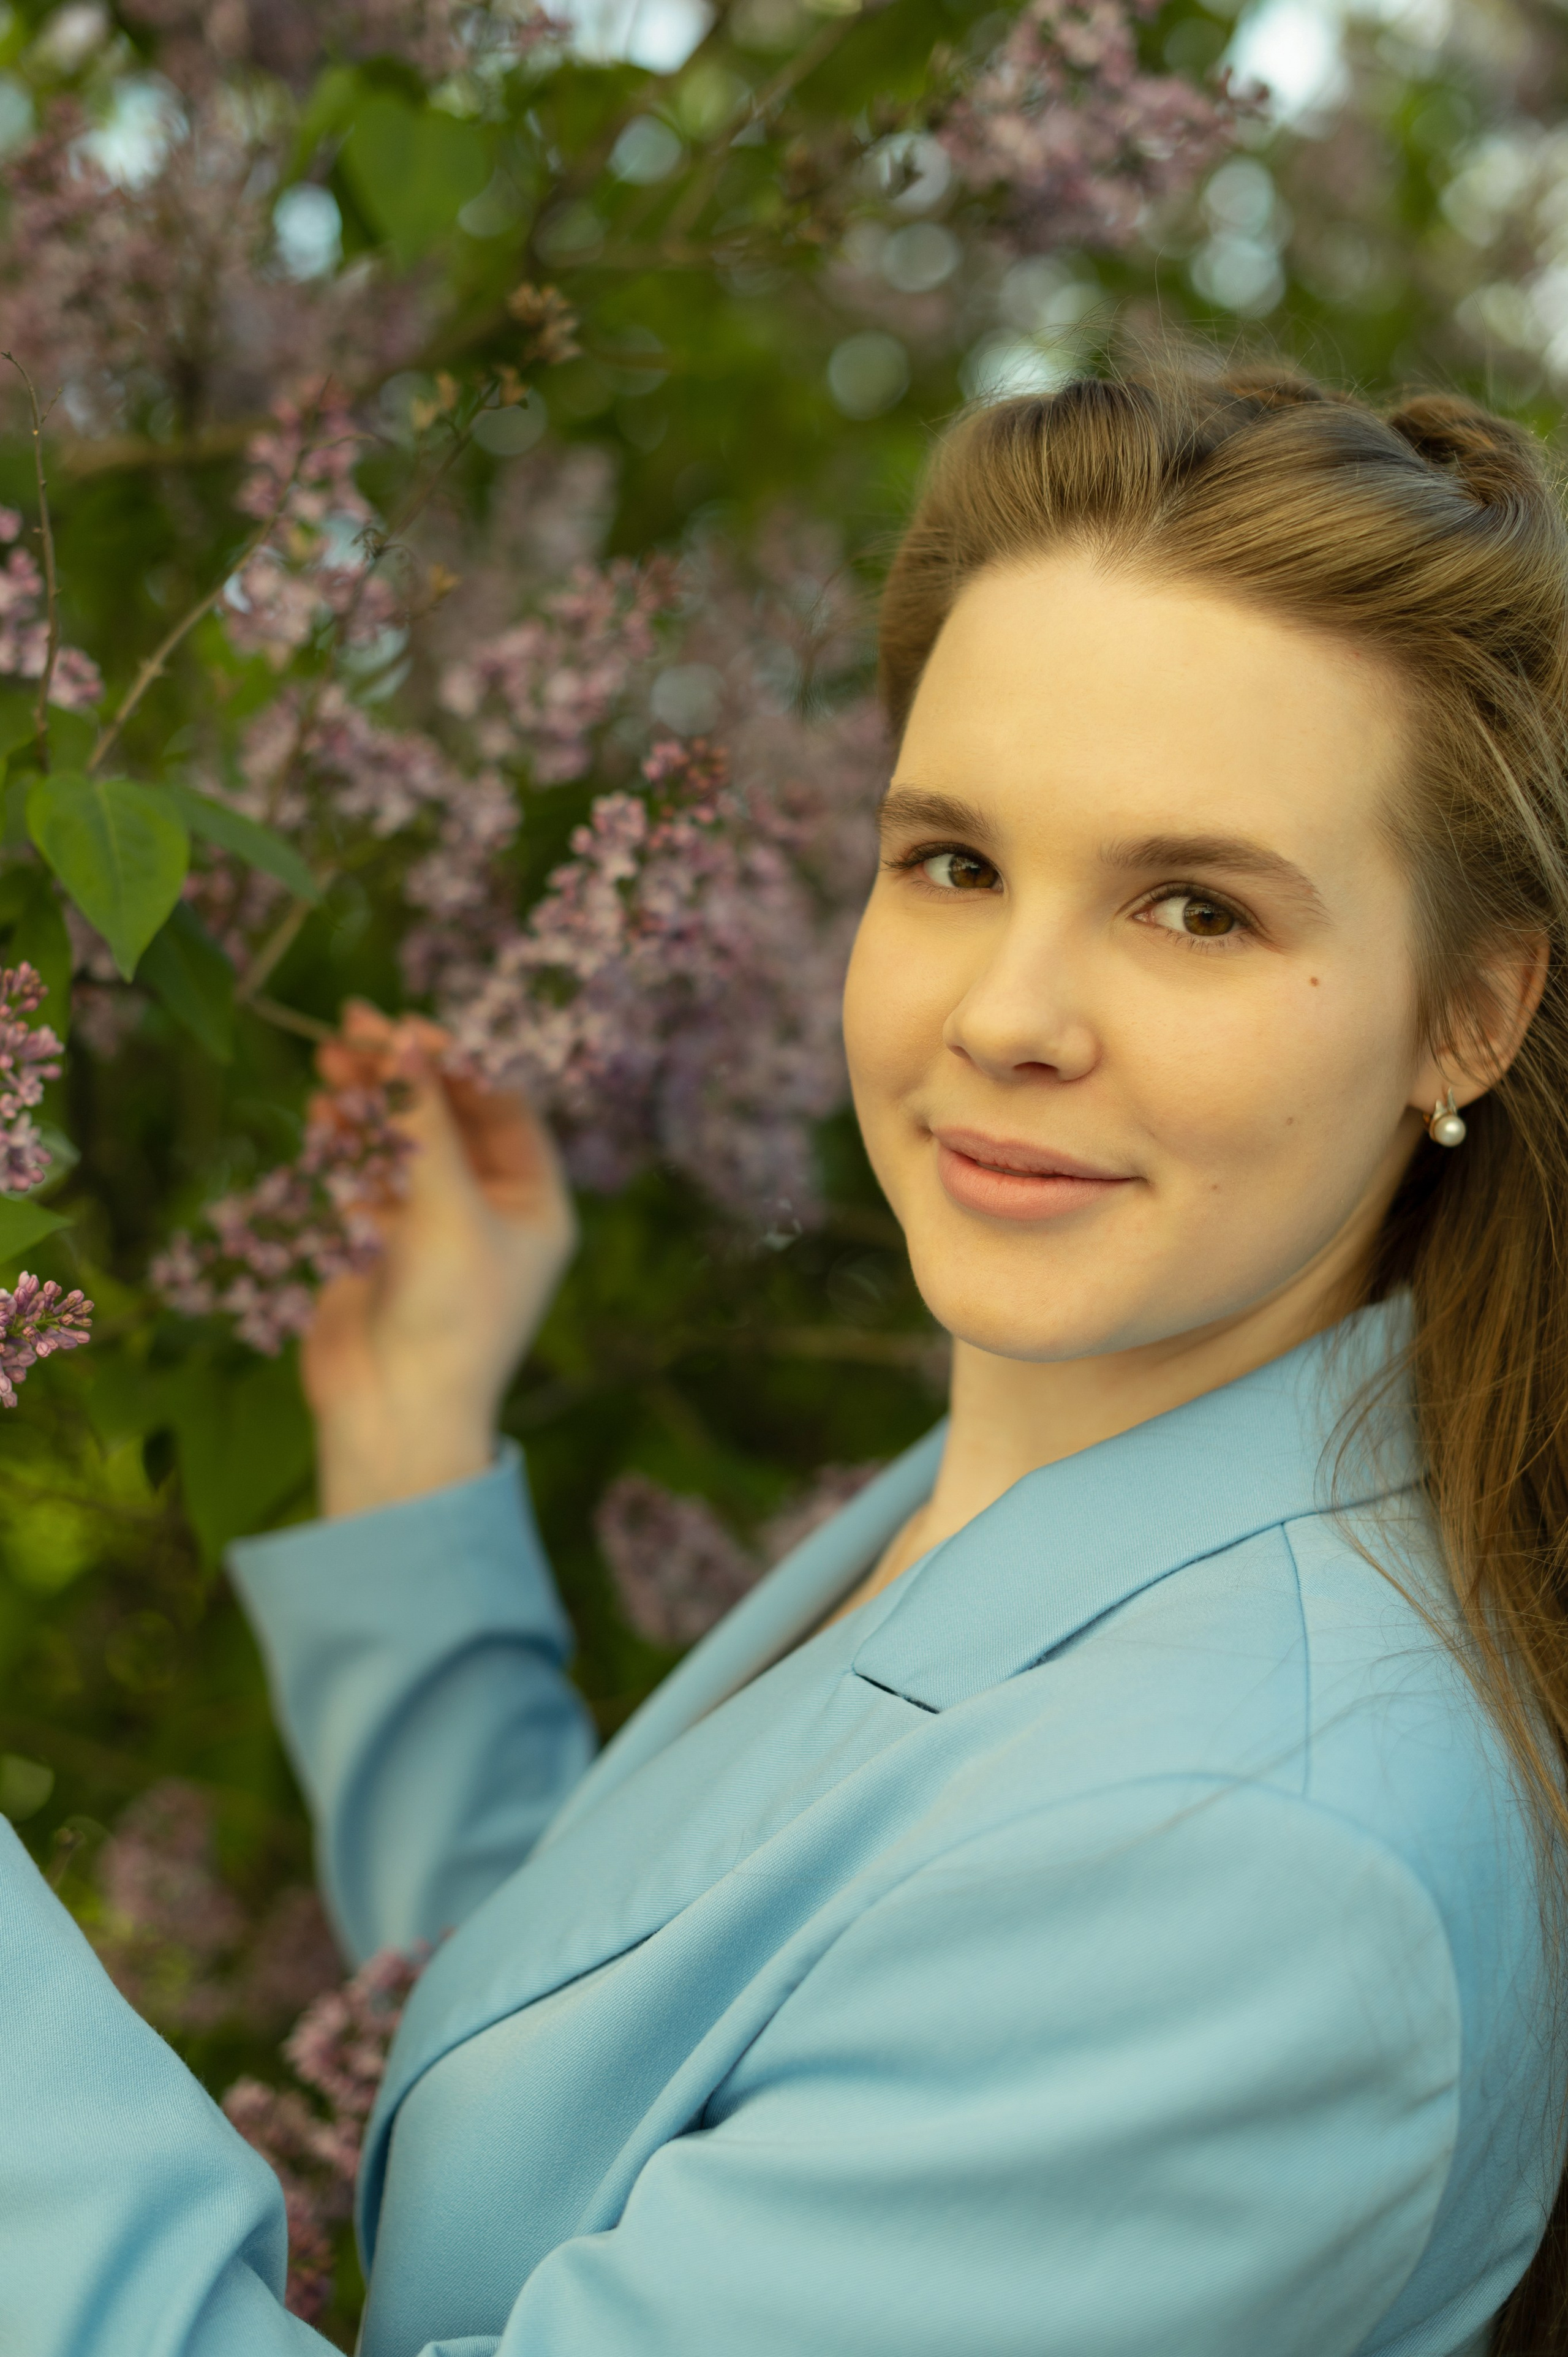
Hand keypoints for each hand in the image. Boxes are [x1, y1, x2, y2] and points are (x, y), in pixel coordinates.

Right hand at [301, 1003, 576, 1518]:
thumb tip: (406, 1041)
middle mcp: (491, 1209)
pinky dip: (347, 1142)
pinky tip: (322, 1113)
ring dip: (368, 1101)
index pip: (503, 1106)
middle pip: (448, 1116)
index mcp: (536, 1203)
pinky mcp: (384, 1244)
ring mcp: (435, 1226)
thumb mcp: (448, 1211)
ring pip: (403, 1140)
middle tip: (350, 1028)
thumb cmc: (449, 1320)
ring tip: (327, 1065)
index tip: (406, 1025)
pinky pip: (368, 1175)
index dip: (456, 1060)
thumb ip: (427, 1125)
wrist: (395, 1417)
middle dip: (402, 1073)